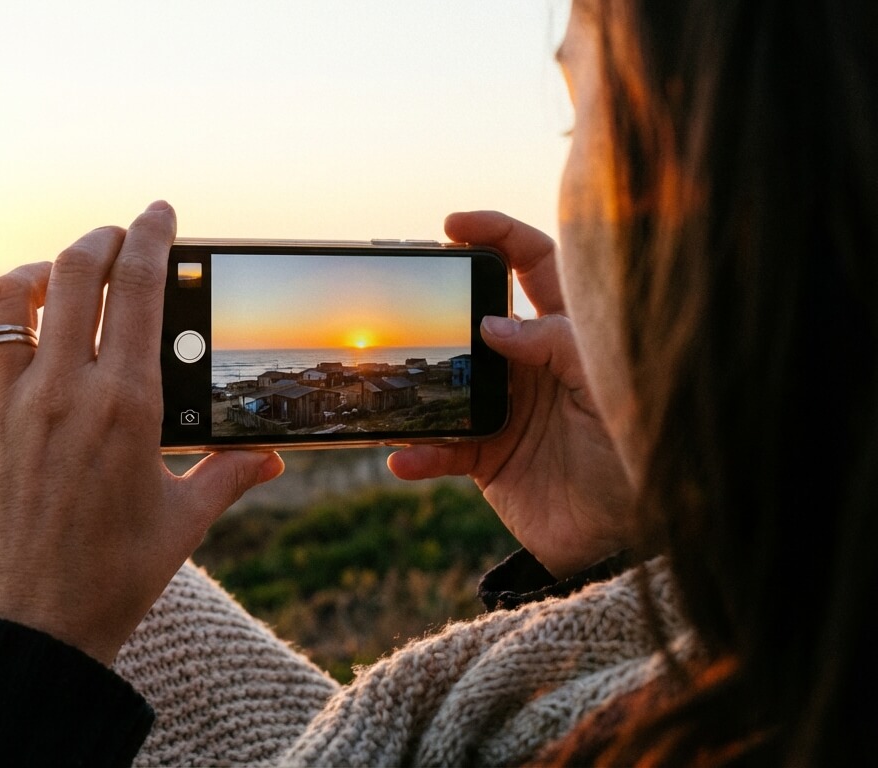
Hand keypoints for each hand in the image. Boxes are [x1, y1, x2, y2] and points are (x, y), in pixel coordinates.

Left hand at [0, 201, 283, 664]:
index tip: (159, 212)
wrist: (32, 633)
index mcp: (126, 405)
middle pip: (75, 275)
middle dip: (100, 241)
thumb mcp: (183, 524)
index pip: (140, 289)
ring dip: (36, 270)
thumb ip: (229, 476)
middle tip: (115, 238)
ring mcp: (3, 406)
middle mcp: (61, 391)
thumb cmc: (114, 581)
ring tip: (56, 273)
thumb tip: (272, 458)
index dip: (151, 237)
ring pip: (8, 299)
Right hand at [387, 211, 632, 577]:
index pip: (534, 264)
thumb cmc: (639, 454)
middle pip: (475, 315)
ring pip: (446, 381)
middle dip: (439, 298)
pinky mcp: (485, 457)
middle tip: (406, 288)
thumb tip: (491, 324)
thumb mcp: (611, 389)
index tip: (453, 226)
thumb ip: (558, 346)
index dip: (497, 235)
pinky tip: (404, 458)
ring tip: (384, 378)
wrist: (627, 536)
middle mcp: (530, 364)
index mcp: (568, 334)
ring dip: (416, 382)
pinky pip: (441, 449)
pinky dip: (418, 454)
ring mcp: (503, 408)